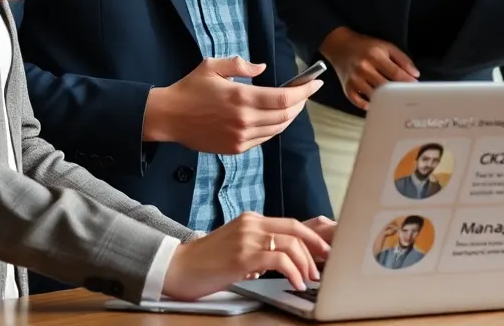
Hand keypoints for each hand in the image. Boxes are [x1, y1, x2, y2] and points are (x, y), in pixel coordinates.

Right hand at [143, 56, 322, 152]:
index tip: (315, 83)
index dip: (304, 92)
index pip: (283, 98)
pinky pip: (264, 139)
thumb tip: (262, 68)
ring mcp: (240, 137)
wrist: (168, 117)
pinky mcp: (235, 148)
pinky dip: (274, 128)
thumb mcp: (212, 66)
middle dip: (300, 103)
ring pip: (277, 129)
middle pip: (285, 115)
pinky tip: (275, 118)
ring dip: (289, 117)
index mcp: (240, 97)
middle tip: (306, 92)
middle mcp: (244, 120)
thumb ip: (240, 64)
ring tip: (293, 104)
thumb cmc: (189, 88)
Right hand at [162, 213, 330, 298]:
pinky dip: (293, 271)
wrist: (177, 267)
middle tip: (326, 262)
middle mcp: (251, 224)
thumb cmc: (205, 262)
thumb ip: (258, 249)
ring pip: (291, 243)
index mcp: (251, 220)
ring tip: (310, 278)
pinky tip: (296, 282)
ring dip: (306, 263)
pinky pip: (279, 260)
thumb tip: (280, 262)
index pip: (290, 223)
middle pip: (295, 229)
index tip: (324, 250)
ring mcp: (247, 238)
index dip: (311, 236)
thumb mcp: (236, 248)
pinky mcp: (243, 255)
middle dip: (316, 246)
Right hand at [319, 27, 417, 110]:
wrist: (340, 46)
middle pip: (386, 86)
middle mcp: (364, 68)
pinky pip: (358, 102)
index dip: (407, 82)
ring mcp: (354, 79)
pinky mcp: (347, 88)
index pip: (396, 73)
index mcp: (375, 56)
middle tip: (406, 96)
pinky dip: (367, 105)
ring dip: (385, 100)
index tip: (415, 87)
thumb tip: (415, 74)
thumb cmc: (366, 47)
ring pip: (374, 96)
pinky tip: (375, 104)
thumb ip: (402, 59)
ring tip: (394, 101)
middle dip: (398, 92)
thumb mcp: (386, 46)